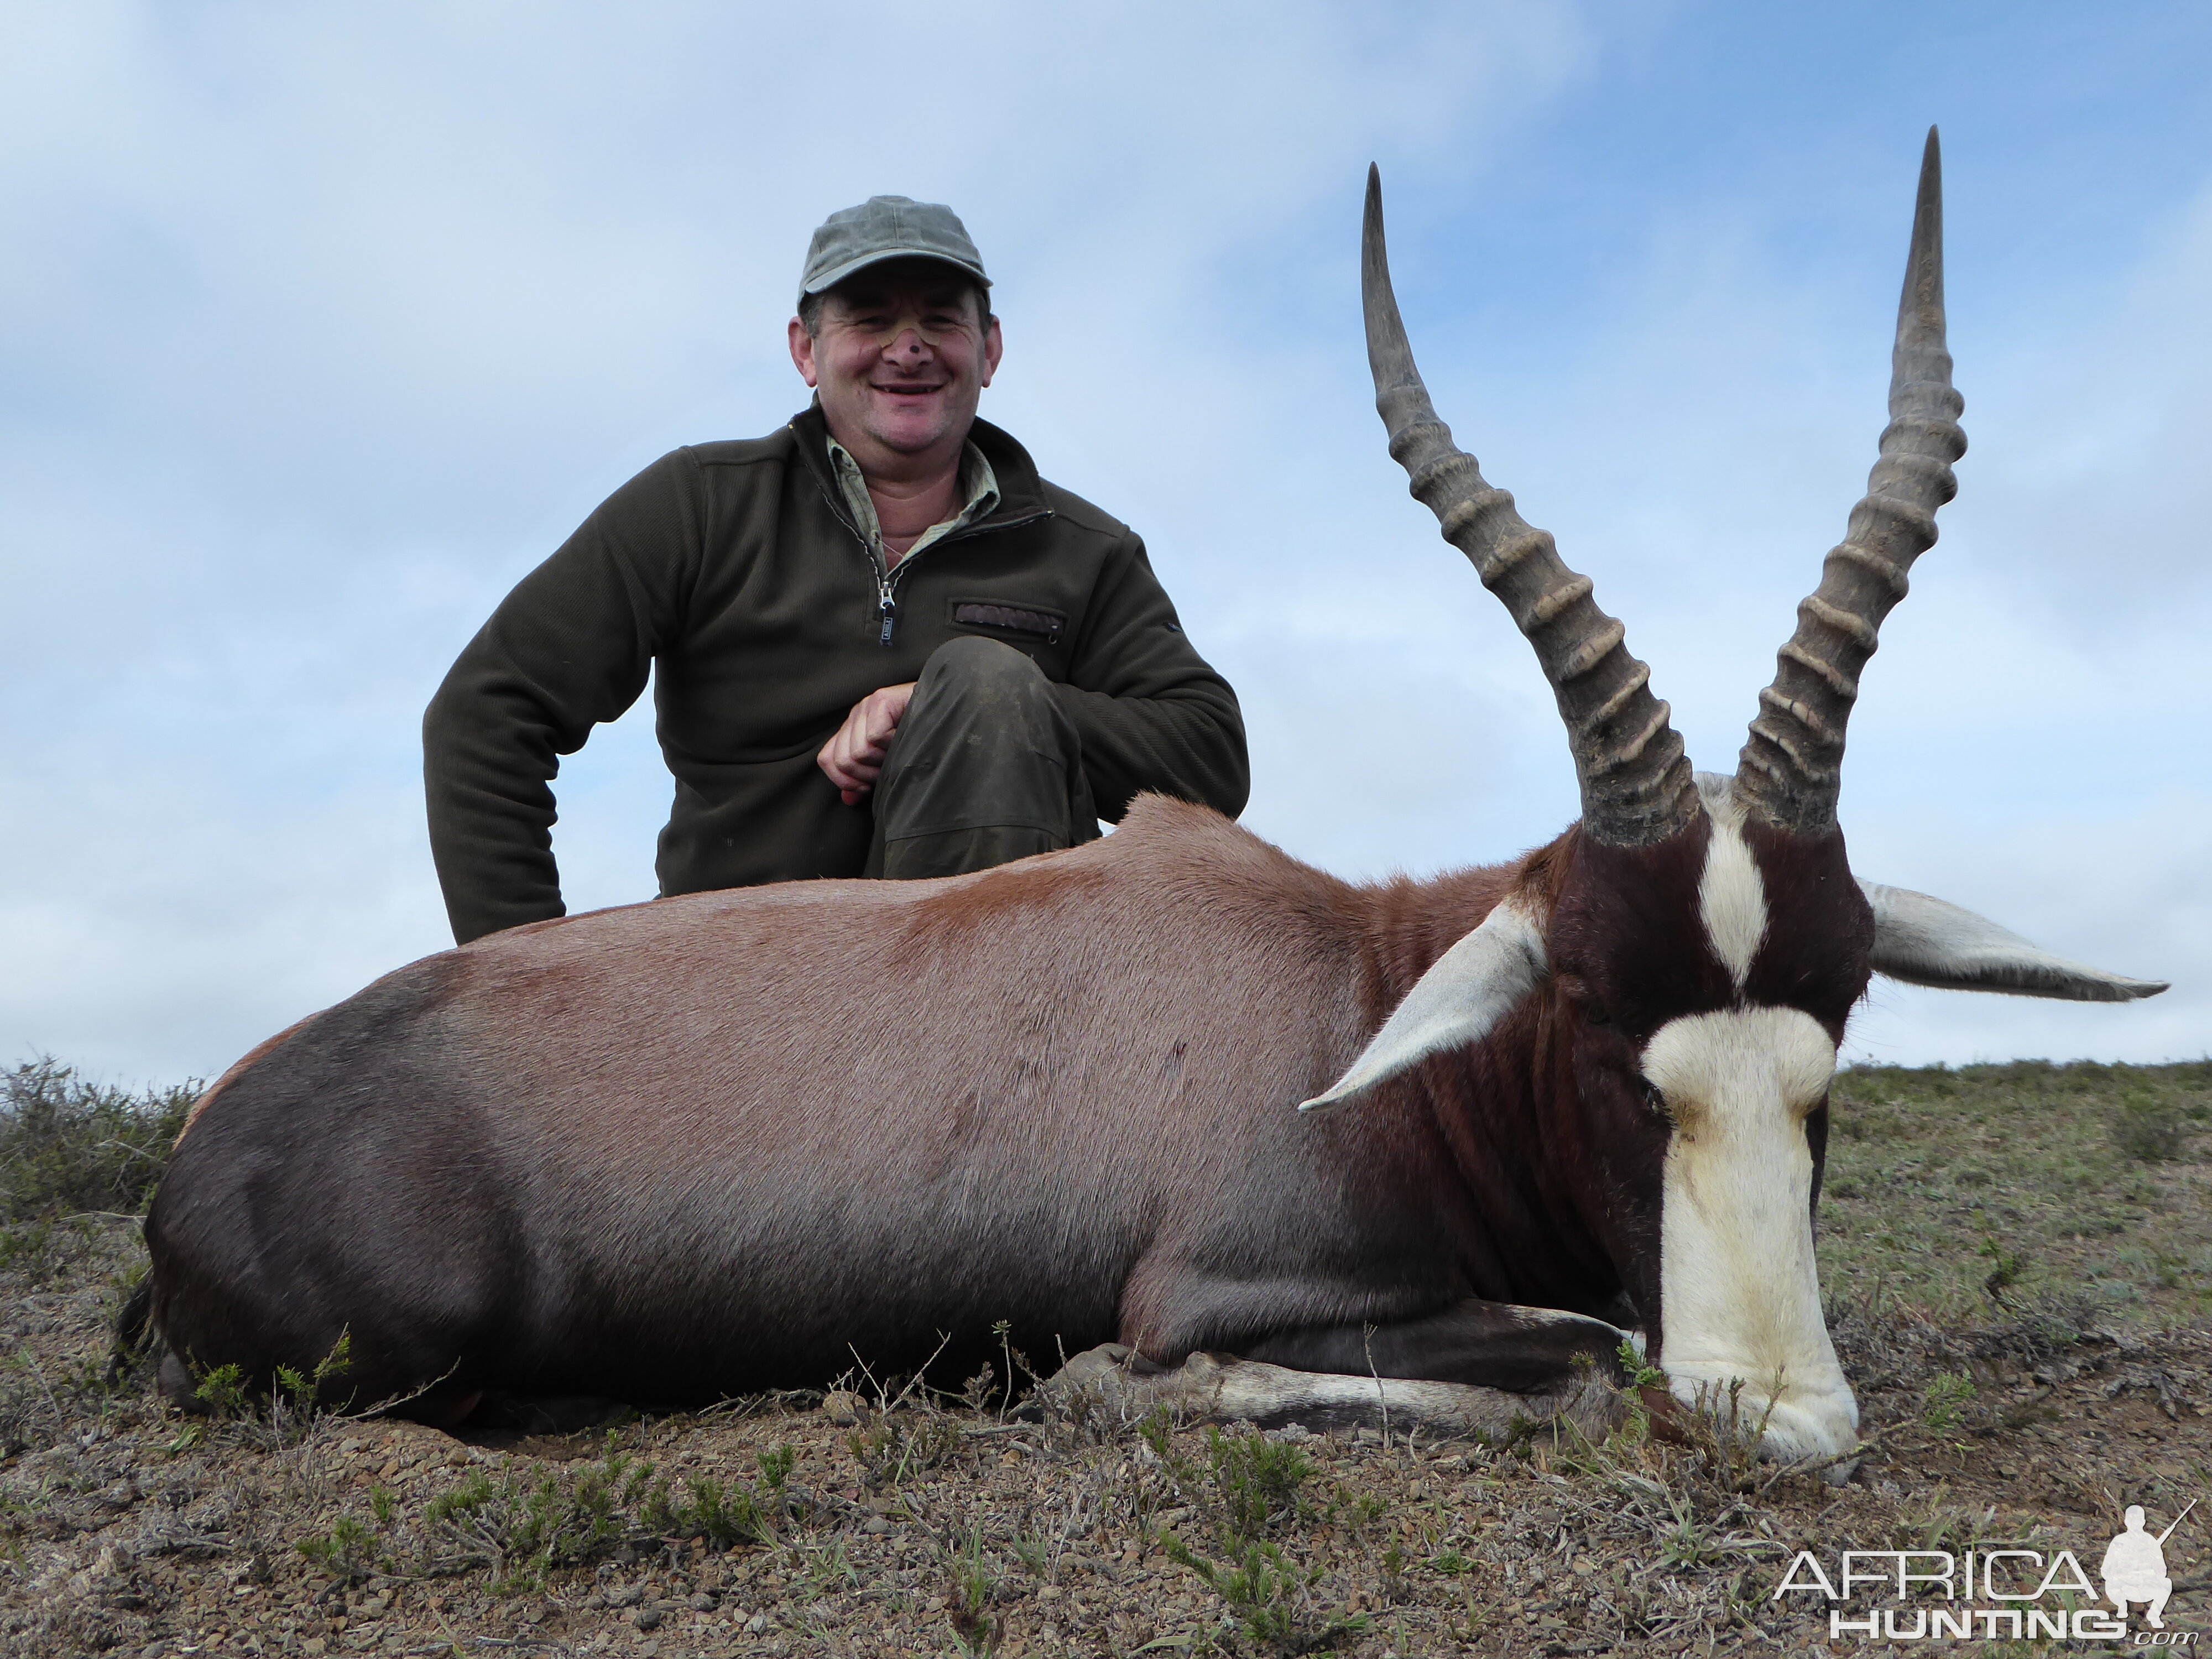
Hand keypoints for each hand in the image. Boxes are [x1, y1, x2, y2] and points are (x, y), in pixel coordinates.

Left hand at [817, 682, 916, 805]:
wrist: (953, 714)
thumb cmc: (923, 741)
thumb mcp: (890, 766)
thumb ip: (866, 780)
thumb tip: (848, 798)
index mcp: (853, 729)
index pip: (827, 759)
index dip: (844, 781)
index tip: (867, 788)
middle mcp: (856, 716)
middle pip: (842, 760)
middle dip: (867, 775)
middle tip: (889, 769)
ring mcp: (866, 706)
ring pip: (858, 752)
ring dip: (883, 761)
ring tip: (899, 752)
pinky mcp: (881, 700)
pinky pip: (874, 736)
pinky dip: (893, 744)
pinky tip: (906, 736)